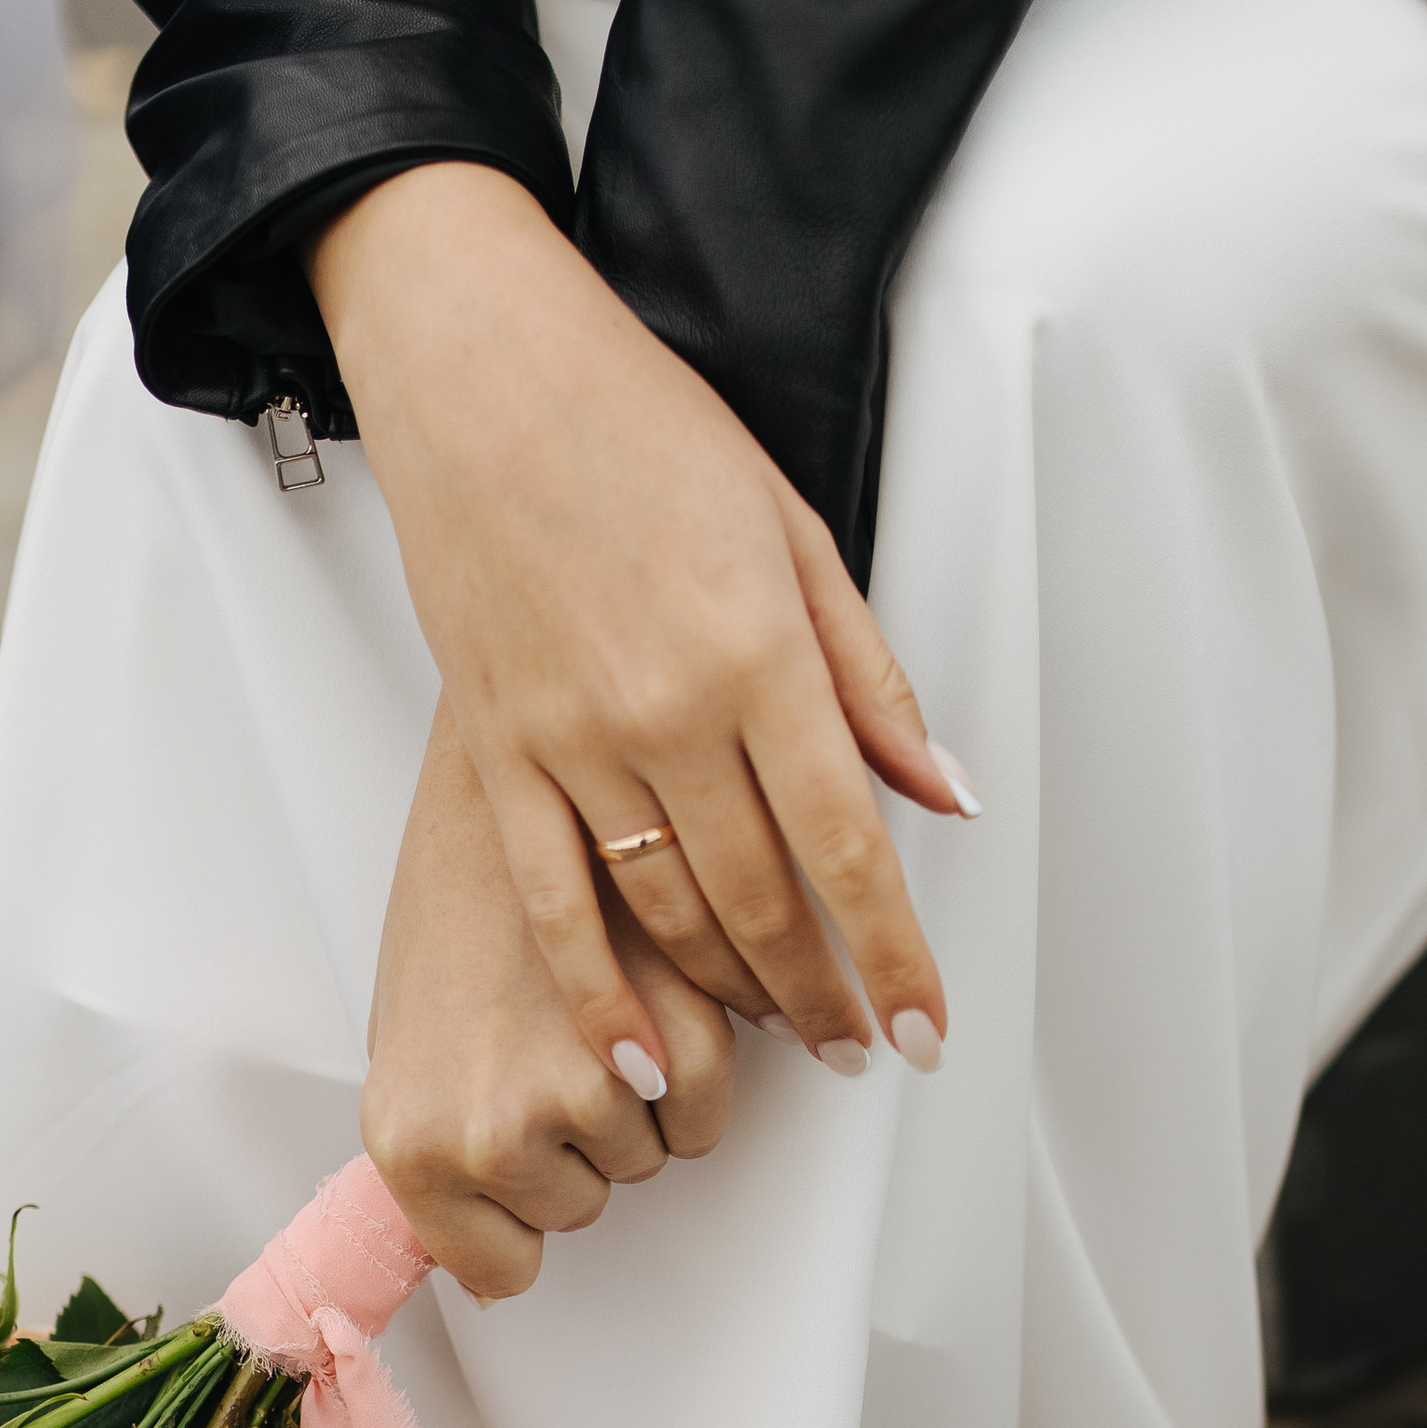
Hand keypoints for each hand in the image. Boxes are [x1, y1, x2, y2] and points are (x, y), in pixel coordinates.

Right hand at [310, 161, 974, 1097]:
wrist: (482, 370)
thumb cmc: (645, 431)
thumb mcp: (797, 532)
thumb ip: (869, 680)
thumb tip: (945, 792)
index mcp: (758, 654)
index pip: (849, 848)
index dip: (893, 956)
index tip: (925, 1028)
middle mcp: (667, 713)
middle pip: (765, 902)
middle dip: (824, 995)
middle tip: (862, 1045)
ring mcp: (572, 740)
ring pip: (669, 915)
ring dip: (734, 996)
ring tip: (782, 1034)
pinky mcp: (497, 751)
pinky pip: (552, 905)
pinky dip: (599, 994)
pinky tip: (641, 1057)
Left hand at [363, 701, 735, 1300]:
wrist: (505, 782)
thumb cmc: (457, 901)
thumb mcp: (413, 1041)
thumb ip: (446, 1149)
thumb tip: (495, 1262)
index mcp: (411, 1144)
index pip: (498, 1269)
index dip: (522, 1214)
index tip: (527, 1161)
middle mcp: (489, 1136)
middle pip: (582, 1207)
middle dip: (581, 1141)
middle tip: (553, 1039)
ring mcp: (579, 1097)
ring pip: (649, 1161)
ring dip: (642, 1101)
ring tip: (596, 1004)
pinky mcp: (669, 1044)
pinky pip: (707, 1115)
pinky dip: (700, 1071)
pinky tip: (648, 997)